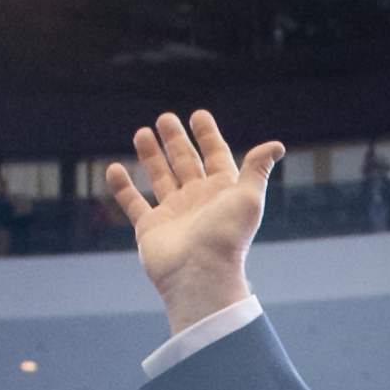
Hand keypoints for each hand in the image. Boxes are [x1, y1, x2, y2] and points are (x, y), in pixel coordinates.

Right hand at [106, 110, 282, 336]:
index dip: (208, 136)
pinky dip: (122, 187)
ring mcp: (173, 214)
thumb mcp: (248, 197)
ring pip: (160, 178)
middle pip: (186, 163)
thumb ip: (257, 168)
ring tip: (141, 132)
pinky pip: (133, 203)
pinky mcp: (150, 227)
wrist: (199, 274)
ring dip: (151, 156)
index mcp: (222, 192)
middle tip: (165, 118)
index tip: (198, 115)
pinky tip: (113, 168)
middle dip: (175, 140)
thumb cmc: (227, 236)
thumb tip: (276, 146)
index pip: (216, 156)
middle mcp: (198, 200)